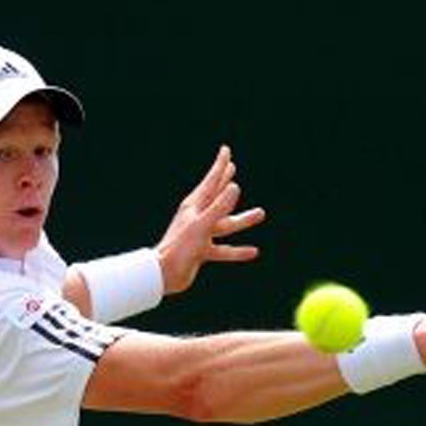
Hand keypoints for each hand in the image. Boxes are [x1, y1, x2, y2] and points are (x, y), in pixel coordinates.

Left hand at [156, 145, 264, 295]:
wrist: (164, 275)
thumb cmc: (180, 247)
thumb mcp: (202, 225)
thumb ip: (219, 207)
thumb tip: (235, 187)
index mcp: (193, 206)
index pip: (211, 181)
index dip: (220, 166)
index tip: (226, 150)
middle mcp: (197, 217)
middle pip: (216, 196)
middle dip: (225, 182)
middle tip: (232, 167)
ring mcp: (200, 234)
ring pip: (226, 224)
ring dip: (243, 220)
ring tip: (261, 213)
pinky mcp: (202, 251)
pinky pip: (224, 250)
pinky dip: (238, 251)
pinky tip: (253, 252)